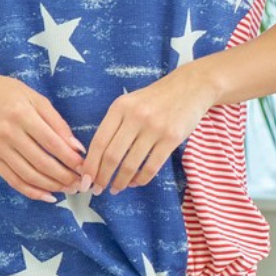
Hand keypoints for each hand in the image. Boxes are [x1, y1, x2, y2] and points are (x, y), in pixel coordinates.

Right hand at [0, 71, 85, 202]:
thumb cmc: (9, 93)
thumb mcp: (35, 98)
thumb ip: (56, 122)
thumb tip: (76, 147)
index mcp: (21, 113)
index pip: (50, 141)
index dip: (69, 157)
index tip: (84, 166)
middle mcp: (8, 133)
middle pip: (40, 161)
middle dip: (63, 176)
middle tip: (79, 183)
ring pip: (28, 174)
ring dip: (51, 186)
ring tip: (68, 189)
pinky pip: (13, 180)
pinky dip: (31, 191)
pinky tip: (48, 195)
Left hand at [80, 66, 215, 195]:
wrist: (190, 86)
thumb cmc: (155, 98)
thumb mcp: (130, 102)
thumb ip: (115, 124)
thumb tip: (98, 158)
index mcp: (120, 107)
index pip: (99, 141)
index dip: (90, 164)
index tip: (85, 179)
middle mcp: (135, 116)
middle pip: (112, 156)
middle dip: (102, 177)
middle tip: (97, 189)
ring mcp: (154, 128)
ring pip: (130, 164)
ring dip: (120, 182)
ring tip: (115, 188)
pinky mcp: (172, 138)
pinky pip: (151, 166)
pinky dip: (140, 179)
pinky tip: (135, 182)